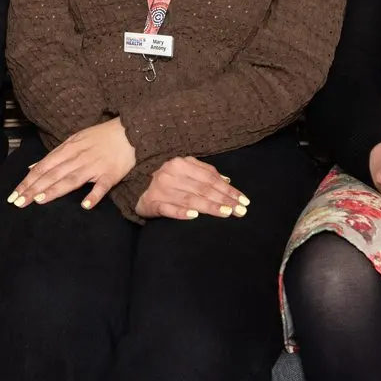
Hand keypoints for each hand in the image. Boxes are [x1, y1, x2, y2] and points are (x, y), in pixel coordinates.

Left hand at [9, 118, 136, 209]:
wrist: (130, 130)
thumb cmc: (100, 136)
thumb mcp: (74, 140)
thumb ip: (54, 155)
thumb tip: (32, 167)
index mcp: (69, 148)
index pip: (44, 166)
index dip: (28, 180)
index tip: (14, 194)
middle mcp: (79, 157)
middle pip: (53, 174)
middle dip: (34, 188)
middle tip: (19, 202)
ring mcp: (95, 166)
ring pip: (72, 180)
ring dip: (56, 190)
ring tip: (40, 200)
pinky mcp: (111, 174)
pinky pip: (102, 186)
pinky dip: (94, 195)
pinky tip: (85, 205)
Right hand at [134, 157, 249, 219]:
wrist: (137, 188)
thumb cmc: (167, 180)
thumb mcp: (184, 170)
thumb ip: (205, 173)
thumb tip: (227, 180)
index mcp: (181, 163)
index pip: (210, 178)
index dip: (228, 189)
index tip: (243, 200)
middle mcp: (171, 174)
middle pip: (203, 189)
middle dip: (224, 200)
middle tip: (241, 210)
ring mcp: (161, 189)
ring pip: (190, 199)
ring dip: (210, 207)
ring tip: (226, 213)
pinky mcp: (153, 203)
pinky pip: (169, 209)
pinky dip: (181, 213)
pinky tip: (194, 217)